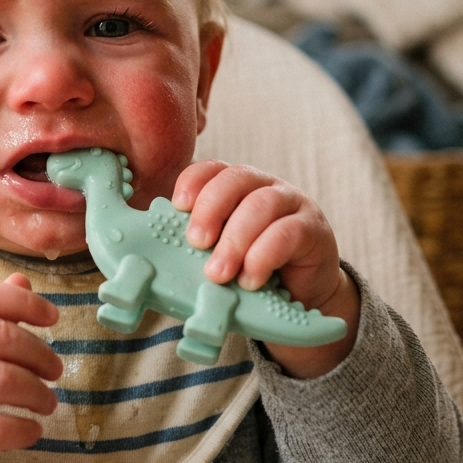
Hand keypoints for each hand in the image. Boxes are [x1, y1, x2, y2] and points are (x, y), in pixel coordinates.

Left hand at [173, 161, 358, 377]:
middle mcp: (264, 186)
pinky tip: (250, 280)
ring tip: (218, 274)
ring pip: (261, 204)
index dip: (192, 182)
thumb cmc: (250, 269)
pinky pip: (288, 233)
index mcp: (235, 187)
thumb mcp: (219, 253)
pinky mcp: (314, 229)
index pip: (211, 169)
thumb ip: (195, 245)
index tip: (177, 207)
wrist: (302, 294)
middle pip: (235, 179)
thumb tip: (148, 257)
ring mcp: (292, 204)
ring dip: (235, 240)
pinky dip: (263, 256)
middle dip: (211, 209)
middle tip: (196, 242)